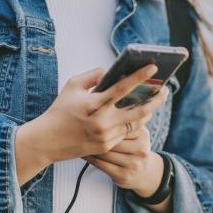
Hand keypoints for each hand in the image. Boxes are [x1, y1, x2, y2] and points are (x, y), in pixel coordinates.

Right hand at [31, 62, 166, 162]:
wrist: (46, 142)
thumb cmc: (60, 110)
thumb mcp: (72, 86)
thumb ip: (93, 75)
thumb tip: (111, 71)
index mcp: (94, 103)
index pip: (122, 87)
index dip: (140, 76)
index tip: (154, 67)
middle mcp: (102, 121)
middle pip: (139, 109)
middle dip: (156, 99)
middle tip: (165, 89)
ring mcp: (106, 136)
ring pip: (137, 122)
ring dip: (148, 111)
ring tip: (154, 100)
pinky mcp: (107, 146)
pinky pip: (127, 132)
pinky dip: (134, 122)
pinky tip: (139, 114)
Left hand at [82, 121, 166, 195]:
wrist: (144, 172)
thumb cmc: (134, 146)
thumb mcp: (136, 132)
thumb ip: (126, 119)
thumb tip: (109, 98)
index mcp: (143, 134)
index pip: (122, 124)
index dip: (106, 119)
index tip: (91, 114)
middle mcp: (140, 148)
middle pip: (112, 139)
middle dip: (96, 133)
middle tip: (80, 126)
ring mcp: (133, 163)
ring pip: (105, 152)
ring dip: (90, 146)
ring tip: (78, 138)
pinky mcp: (123, 175)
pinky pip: (101, 165)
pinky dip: (90, 158)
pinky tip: (83, 152)